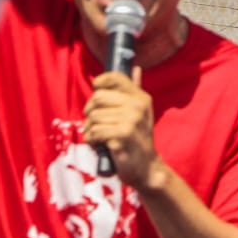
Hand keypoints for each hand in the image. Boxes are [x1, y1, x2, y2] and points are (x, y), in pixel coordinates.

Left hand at [83, 70, 166, 189]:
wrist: (147, 169)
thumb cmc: (138, 140)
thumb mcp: (141, 113)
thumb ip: (136, 90)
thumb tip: (136, 68)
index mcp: (141, 97)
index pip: (115, 77)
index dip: (100, 82)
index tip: (97, 92)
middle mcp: (138, 106)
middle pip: (98, 97)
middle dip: (90, 111)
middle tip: (95, 123)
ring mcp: (131, 120)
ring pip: (93, 116)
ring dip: (90, 129)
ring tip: (98, 137)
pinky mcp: (122, 135)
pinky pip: (94, 131)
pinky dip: (92, 139)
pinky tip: (99, 145)